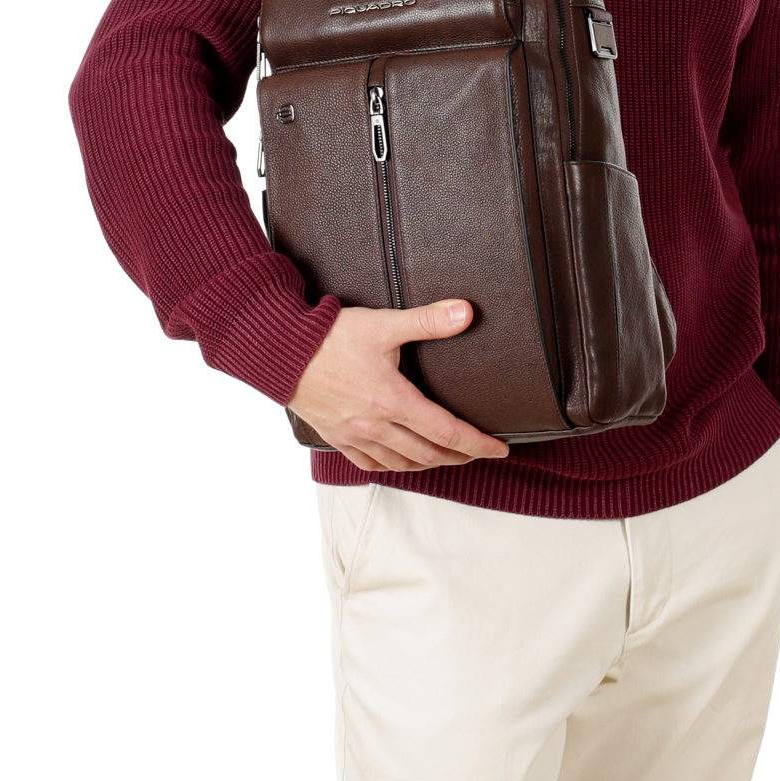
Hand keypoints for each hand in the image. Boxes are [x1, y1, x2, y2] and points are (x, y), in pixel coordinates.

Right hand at [287, 299, 510, 472]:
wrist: (280, 351)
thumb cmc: (329, 337)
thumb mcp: (384, 324)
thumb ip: (428, 321)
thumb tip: (466, 312)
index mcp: (393, 400)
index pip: (447, 432)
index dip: (477, 444)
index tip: (499, 449)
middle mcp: (376, 425)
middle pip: (429, 454)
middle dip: (460, 456)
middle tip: (479, 454)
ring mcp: (355, 435)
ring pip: (402, 464)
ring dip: (430, 465)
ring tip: (448, 458)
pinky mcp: (337, 437)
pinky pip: (370, 465)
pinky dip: (393, 468)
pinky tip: (402, 463)